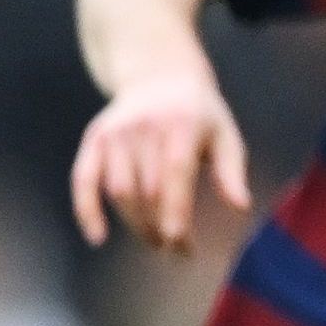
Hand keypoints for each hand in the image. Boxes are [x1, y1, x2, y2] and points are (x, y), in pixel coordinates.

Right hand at [71, 66, 252, 252]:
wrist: (159, 77)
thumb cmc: (199, 116)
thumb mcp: (225, 135)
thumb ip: (231, 171)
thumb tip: (240, 206)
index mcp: (180, 124)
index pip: (174, 173)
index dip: (175, 211)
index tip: (179, 244)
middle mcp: (143, 126)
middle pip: (148, 190)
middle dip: (161, 226)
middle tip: (176, 249)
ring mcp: (115, 133)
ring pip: (120, 192)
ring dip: (136, 224)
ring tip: (155, 240)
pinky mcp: (94, 139)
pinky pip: (84, 181)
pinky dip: (87, 211)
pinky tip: (98, 238)